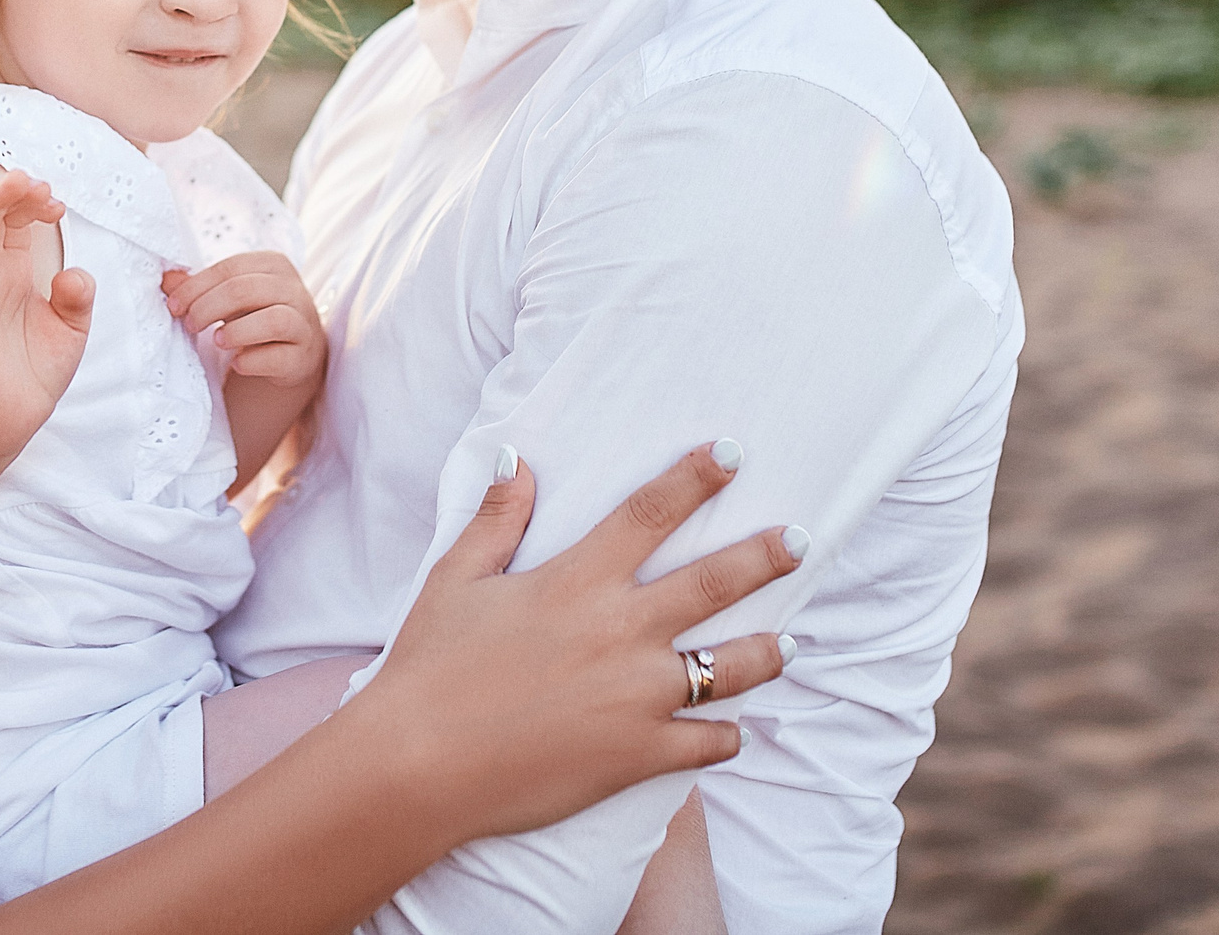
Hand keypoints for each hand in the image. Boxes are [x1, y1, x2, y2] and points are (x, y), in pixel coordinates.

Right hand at [0, 169, 96, 459]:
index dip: (32, 203)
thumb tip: (73, 275)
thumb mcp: (71, 328)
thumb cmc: (34, 368)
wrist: (12, 420)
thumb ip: (78, 298)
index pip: (15, 220)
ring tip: (5, 189)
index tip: (55, 201)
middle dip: (8, 195)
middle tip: (32, 180)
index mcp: (11, 269)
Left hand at [161, 252, 326, 390]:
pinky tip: (236, 364)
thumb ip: (198, 287)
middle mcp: (294, 289)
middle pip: (246, 290)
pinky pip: (280, 357)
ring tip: (215, 340)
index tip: (174, 306)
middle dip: (209, 307)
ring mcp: (304, 324)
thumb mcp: (227, 297)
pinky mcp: (304, 357)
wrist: (290, 354)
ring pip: (274, 320)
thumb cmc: (253, 316)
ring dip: (237, 330)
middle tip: (189, 324)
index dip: (196, 286)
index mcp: (272, 265)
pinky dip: (253, 361)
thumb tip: (166, 279)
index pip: (230, 268)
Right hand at [357, 443, 801, 846]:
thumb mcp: (455, 580)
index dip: (694, 479)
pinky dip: (725, 736)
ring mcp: (638, 697)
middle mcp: (620, 632)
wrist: (420, 764)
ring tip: (790, 644)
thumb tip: (516, 460)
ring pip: (730, 668)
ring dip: (767, 652)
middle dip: (763, 557)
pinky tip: (732, 731)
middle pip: (712, 583)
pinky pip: (707, 743)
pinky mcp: (640, 755)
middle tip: (798, 542)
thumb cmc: (430, 667)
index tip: (730, 454)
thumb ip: (495, 520)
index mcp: (576, 582)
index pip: (650, 513)